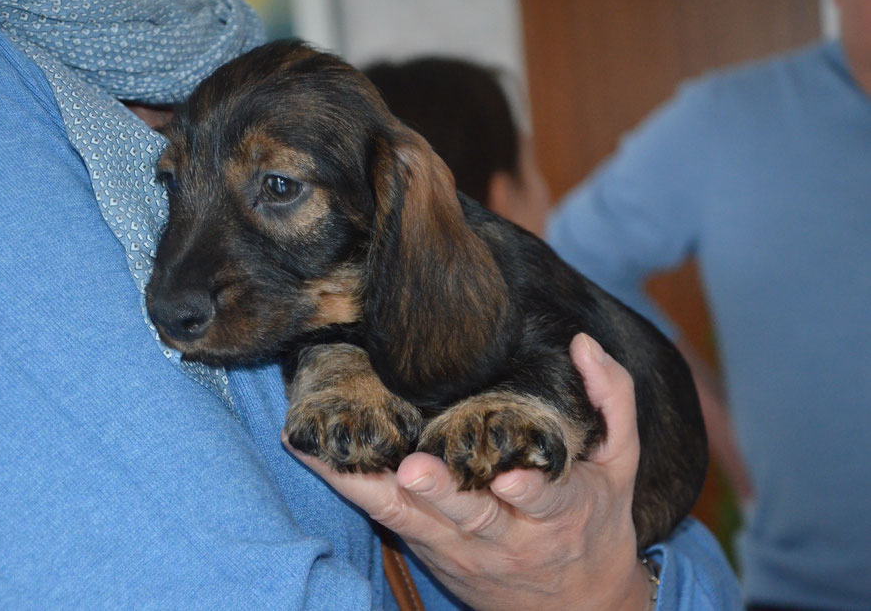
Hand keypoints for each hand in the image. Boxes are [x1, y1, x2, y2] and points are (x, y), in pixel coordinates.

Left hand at [285, 333, 652, 609]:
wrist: (576, 605)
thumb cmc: (596, 521)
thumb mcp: (620, 465)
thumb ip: (612, 399)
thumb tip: (584, 343)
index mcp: (560, 512)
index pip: (546, 501)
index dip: (530, 489)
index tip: (513, 477)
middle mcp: (505, 536)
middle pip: (471, 516)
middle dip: (444, 494)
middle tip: (416, 470)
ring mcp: (459, 546)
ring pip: (413, 519)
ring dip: (376, 489)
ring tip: (339, 458)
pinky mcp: (426, 546)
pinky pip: (383, 518)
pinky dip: (347, 486)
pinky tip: (307, 452)